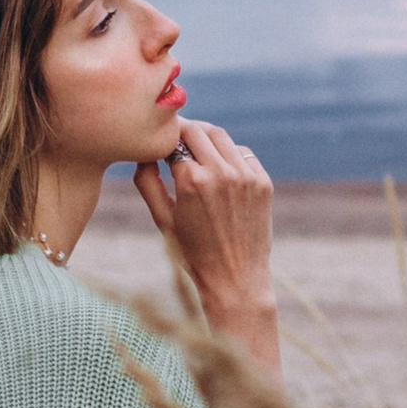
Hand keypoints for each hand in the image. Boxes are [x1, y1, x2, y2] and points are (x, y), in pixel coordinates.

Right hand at [133, 119, 278, 335]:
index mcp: (191, 181)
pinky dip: (228, 153)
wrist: (235, 278)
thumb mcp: (162, 218)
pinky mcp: (263, 182)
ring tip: (194, 145)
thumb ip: (146, 181)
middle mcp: (221, 173)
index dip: (162, 139)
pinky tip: (219, 164)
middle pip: (197, 131)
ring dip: (205, 136)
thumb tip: (143, 153)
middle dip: (182, 130)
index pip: (172, 141)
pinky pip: (243, 153)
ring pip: (221, 137)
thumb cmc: (192, 253)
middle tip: (173, 135)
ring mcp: (246, 176)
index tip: (156, 140)